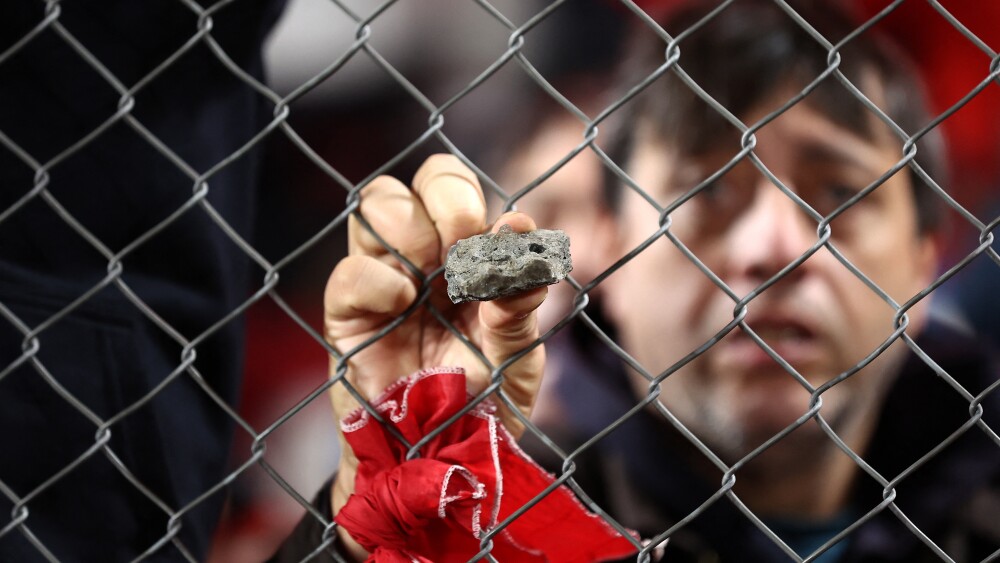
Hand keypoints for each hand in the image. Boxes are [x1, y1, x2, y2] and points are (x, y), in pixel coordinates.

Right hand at [323, 154, 546, 557]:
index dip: (470, 198)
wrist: (445, 466)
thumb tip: (523, 228)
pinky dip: (376, 277)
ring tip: (429, 277)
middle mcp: (425, 260)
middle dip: (446, 200)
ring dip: (409, 228)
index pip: (456, 189)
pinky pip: (347, 274)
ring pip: (376, 206)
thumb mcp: (516, 353)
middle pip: (418, 183)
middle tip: (462, 245)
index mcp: (469, 259)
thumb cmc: (483, 405)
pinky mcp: (349, 319)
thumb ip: (519, 297)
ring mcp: (384, 284)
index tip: (498, 241)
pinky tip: (401, 300)